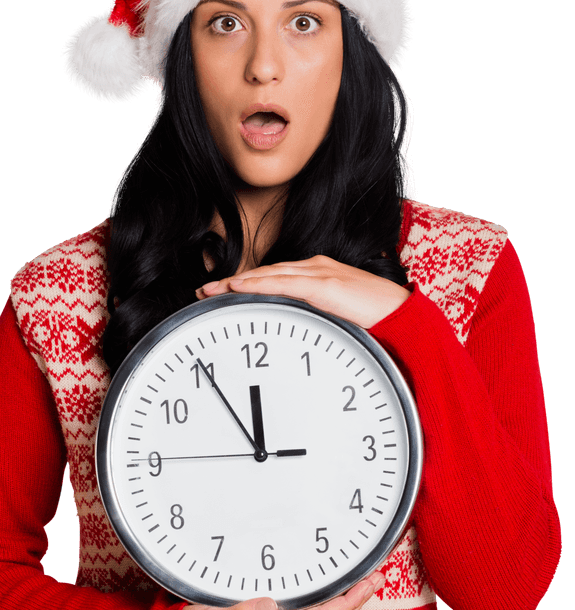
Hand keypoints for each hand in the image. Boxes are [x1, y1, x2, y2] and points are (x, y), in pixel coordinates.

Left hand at [196, 256, 408, 329]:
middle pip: (265, 273)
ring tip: (213, 290)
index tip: (219, 294)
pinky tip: (238, 287)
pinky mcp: (326, 284)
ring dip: (238, 282)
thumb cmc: (376, 324)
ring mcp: (321, 273)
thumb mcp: (335, 323)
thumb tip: (293, 341)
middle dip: (232, 282)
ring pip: (268, 274)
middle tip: (205, 291)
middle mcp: (316, 268)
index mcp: (318, 276)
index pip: (273, 277)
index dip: (244, 283)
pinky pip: (283, 282)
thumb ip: (314, 323)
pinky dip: (258, 283)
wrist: (405, 319)